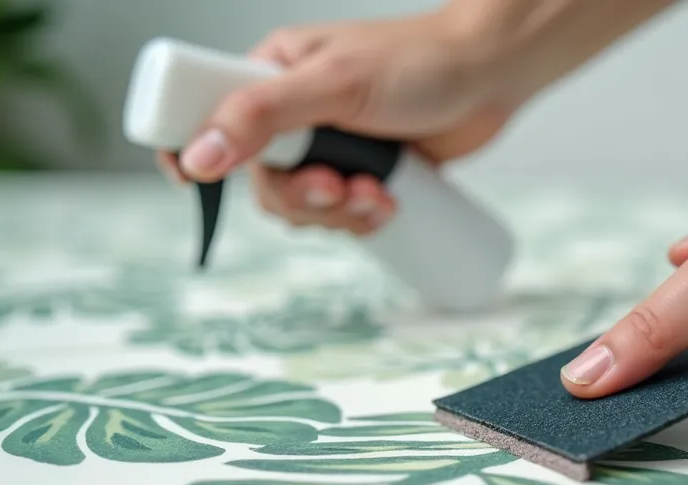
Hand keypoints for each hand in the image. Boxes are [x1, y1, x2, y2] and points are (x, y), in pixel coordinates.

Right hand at [159, 10, 521, 235]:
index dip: (198, 156)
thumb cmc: (420, 61)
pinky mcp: (363, 171)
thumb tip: (200, 154)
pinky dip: (359, 220)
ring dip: (336, 214)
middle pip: (260, 182)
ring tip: (376, 195)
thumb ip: (263, 114)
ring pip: (301, 205)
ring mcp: (328, 145)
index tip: (195, 182)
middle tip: (339, 187)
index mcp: (269, 74)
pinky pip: (339, 215)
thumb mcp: (334, 84)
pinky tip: (387, 207)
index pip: (206, 118)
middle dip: (301, 198)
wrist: (492, 75)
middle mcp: (292, 112)